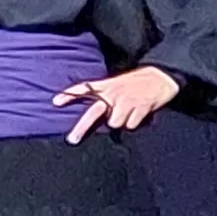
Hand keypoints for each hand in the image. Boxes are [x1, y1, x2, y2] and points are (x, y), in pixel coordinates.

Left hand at [56, 65, 178, 140]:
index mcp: (106, 86)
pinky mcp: (140, 107)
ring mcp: (126, 101)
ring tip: (129, 113)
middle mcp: (114, 94)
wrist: (161, 76)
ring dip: (121, 122)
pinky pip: (130, 125)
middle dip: (82, 128)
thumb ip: (104, 95)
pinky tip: (139, 114)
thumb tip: (94, 116)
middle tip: (72, 140)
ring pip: (115, 123)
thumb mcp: (116, 83)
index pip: (84, 88)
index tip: (55, 102)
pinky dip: (134, 123)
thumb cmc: (136, 82)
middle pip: (93, 112)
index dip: (69, 95)